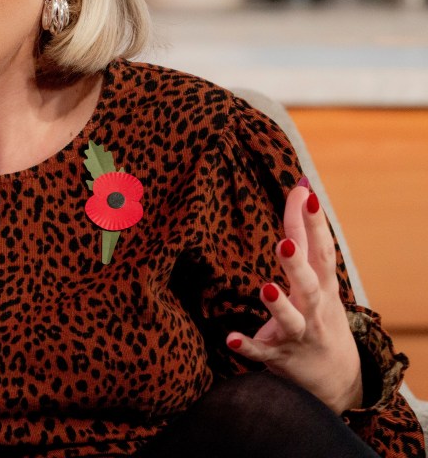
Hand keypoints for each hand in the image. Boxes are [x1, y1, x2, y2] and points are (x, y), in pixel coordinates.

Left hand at [225, 183, 362, 413]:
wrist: (336, 378)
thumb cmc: (320, 313)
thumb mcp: (319, 277)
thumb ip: (306, 237)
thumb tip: (301, 188)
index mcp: (322, 286)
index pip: (320, 251)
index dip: (314, 224)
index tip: (306, 195)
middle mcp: (313, 309)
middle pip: (308, 285)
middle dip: (296, 265)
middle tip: (283, 243)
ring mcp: (297, 334)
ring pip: (290, 320)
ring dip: (278, 306)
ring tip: (266, 288)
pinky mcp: (279, 356)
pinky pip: (262, 353)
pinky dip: (247, 346)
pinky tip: (230, 338)